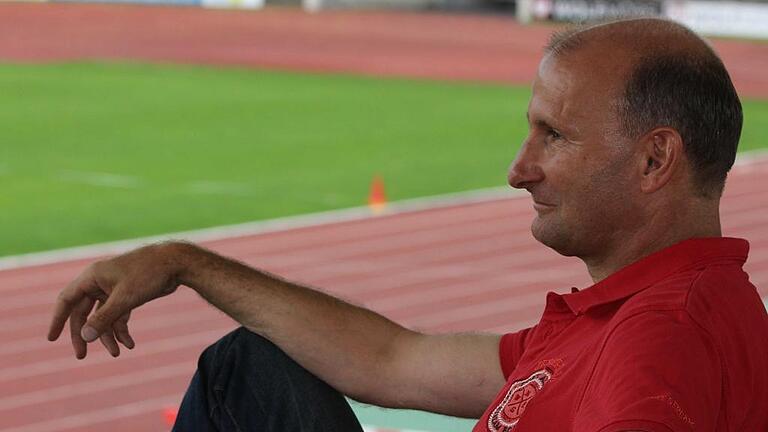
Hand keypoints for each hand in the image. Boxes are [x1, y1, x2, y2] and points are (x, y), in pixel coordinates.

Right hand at [47, 242, 184, 358]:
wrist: (176, 263)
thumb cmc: (148, 274)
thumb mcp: (125, 299)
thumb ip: (104, 319)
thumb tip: (85, 337)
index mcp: (92, 277)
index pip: (67, 300)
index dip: (58, 319)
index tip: (52, 339)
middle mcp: (99, 282)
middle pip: (84, 312)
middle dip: (85, 334)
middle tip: (81, 355)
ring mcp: (114, 288)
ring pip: (103, 317)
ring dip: (108, 335)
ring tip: (117, 354)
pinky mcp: (128, 294)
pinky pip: (118, 315)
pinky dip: (122, 329)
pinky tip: (130, 344)